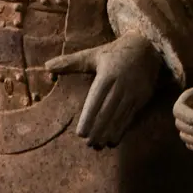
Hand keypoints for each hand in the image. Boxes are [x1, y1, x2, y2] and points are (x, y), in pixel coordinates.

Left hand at [46, 35, 161, 149]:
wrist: (146, 47)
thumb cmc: (114, 53)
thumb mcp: (92, 55)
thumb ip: (70, 62)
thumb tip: (46, 66)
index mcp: (107, 74)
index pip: (96, 100)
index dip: (89, 118)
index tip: (80, 133)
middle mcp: (121, 84)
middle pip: (108, 111)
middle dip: (98, 129)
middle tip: (88, 143)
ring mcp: (133, 91)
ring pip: (120, 116)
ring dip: (109, 132)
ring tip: (99, 144)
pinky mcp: (142, 96)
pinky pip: (131, 116)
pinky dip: (122, 129)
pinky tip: (113, 140)